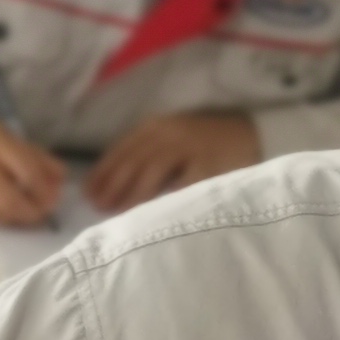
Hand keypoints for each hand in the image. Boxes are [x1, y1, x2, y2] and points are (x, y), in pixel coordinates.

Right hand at [0, 116, 68, 224]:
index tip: (54, 197)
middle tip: (43, 211)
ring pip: (0, 214)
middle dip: (34, 211)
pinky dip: (1, 217)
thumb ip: (37, 157)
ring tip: (26, 210)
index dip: (45, 190)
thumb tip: (61, 180)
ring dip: (20, 217)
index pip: (28, 172)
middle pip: (13, 200)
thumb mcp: (7, 138)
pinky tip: (3, 208)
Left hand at [85, 109, 260, 212]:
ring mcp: (190, 147)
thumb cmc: (204, 143)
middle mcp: (170, 133)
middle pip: (133, 160)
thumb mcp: (171, 141)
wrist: (252, 133)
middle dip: (112, 184)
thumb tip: (109, 186)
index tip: (87, 193)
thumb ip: (146, 156)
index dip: (102, 172)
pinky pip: (183, 183)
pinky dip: (167, 198)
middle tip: (98, 206)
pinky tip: (154, 213)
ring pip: (153, 169)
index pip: (121, 150)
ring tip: (117, 212)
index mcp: (155, 126)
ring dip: (131, 192)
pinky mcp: (210, 164)